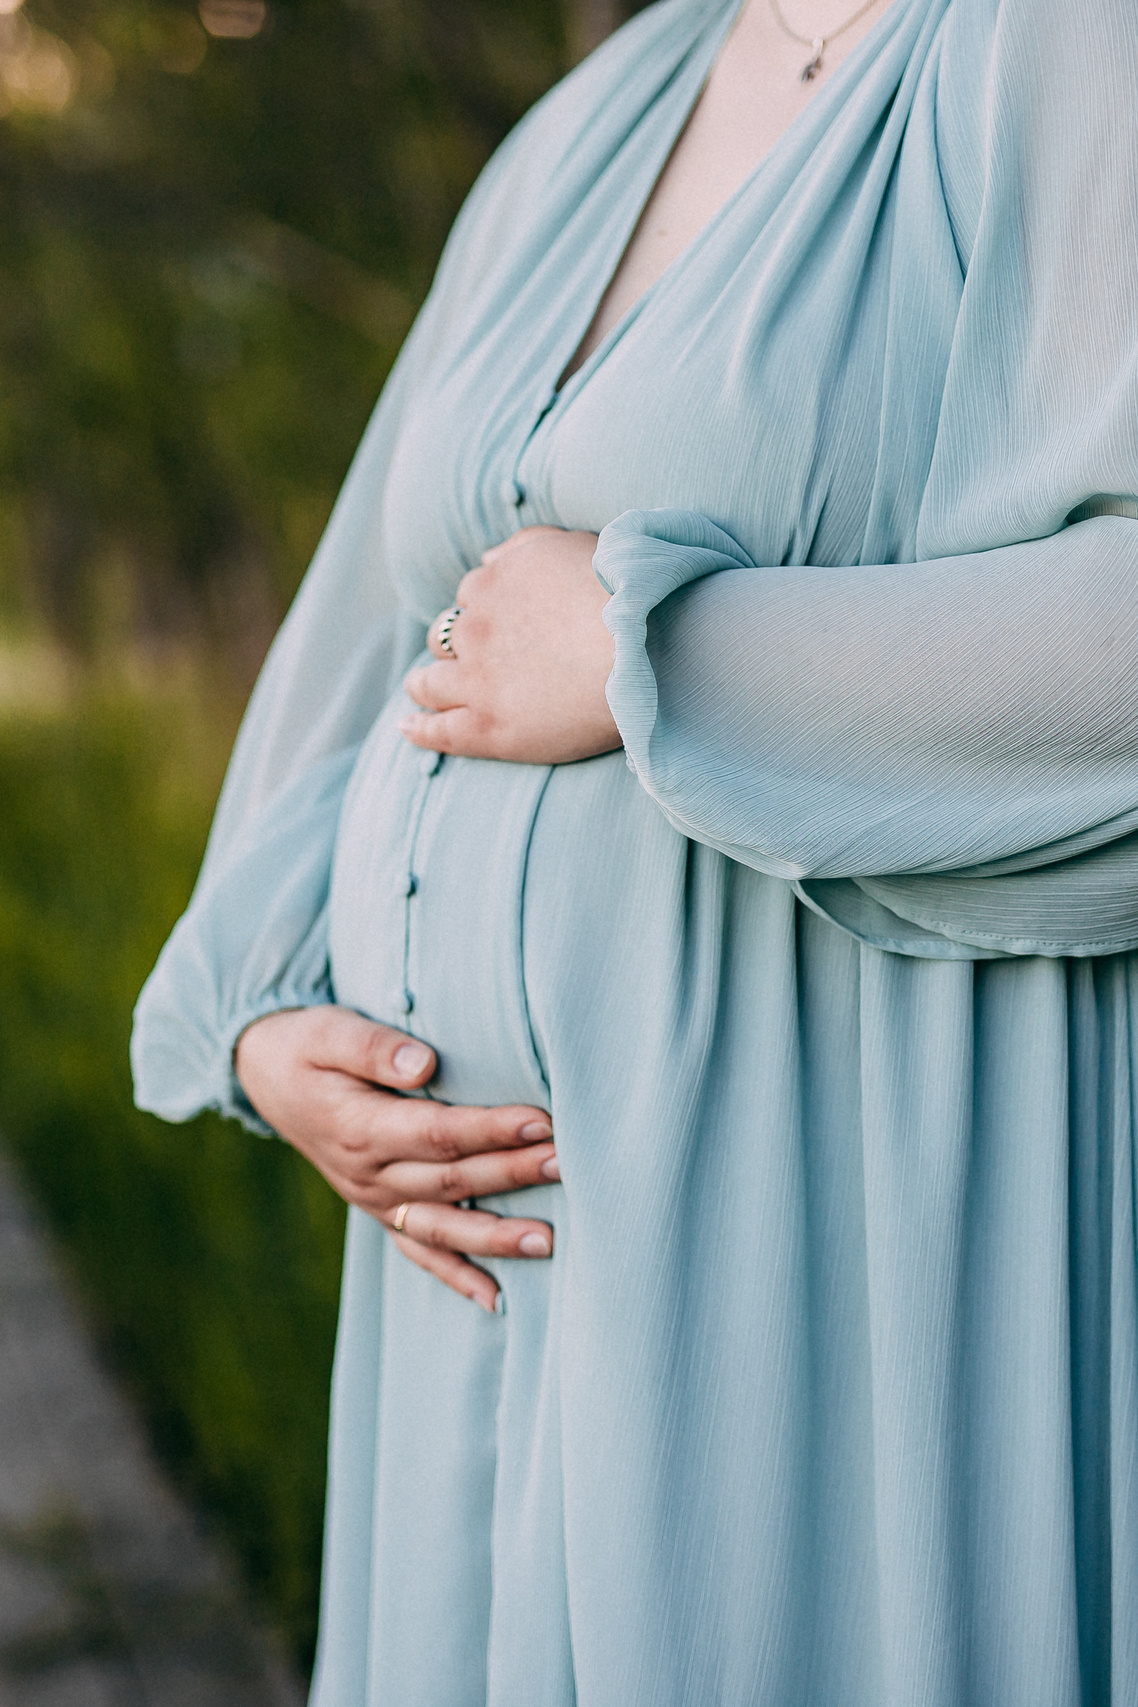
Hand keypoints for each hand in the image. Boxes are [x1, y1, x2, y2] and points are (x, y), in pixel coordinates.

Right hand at [234, 1006, 558, 1313]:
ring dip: (497, 1236)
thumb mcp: (330, 1031)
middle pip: (452, 1180)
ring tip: (551, 1242)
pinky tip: (496, 1300)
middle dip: (514, 1174)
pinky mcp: (380, 1211)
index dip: (491, 1129)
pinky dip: (456, 1277)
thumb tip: (423, 1065)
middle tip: (569, 1164)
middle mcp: (367, 1175)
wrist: (267, 1077)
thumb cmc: (308, 1045)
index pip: (438, 1133)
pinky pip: (419, 1252)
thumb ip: (374, 1048)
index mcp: (359, 1128)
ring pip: (443, 1227)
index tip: (541, 1120)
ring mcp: (374, 1200)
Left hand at [400, 526, 621, 763]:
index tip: (502, 623)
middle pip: (446, 633)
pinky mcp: (487, 726)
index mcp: (499, 579)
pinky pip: (438, 730)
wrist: (653, 650)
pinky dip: (419, 729)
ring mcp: (477, 678)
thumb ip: (529, 546)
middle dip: (455, 641)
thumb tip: (491, 557)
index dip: (487, 608)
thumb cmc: (632, 596)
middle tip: (473, 658)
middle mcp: (478, 624)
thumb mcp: (577, 544)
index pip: (475, 591)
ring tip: (422, 690)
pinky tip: (408, 728)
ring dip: (425, 682)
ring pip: (430, 680)